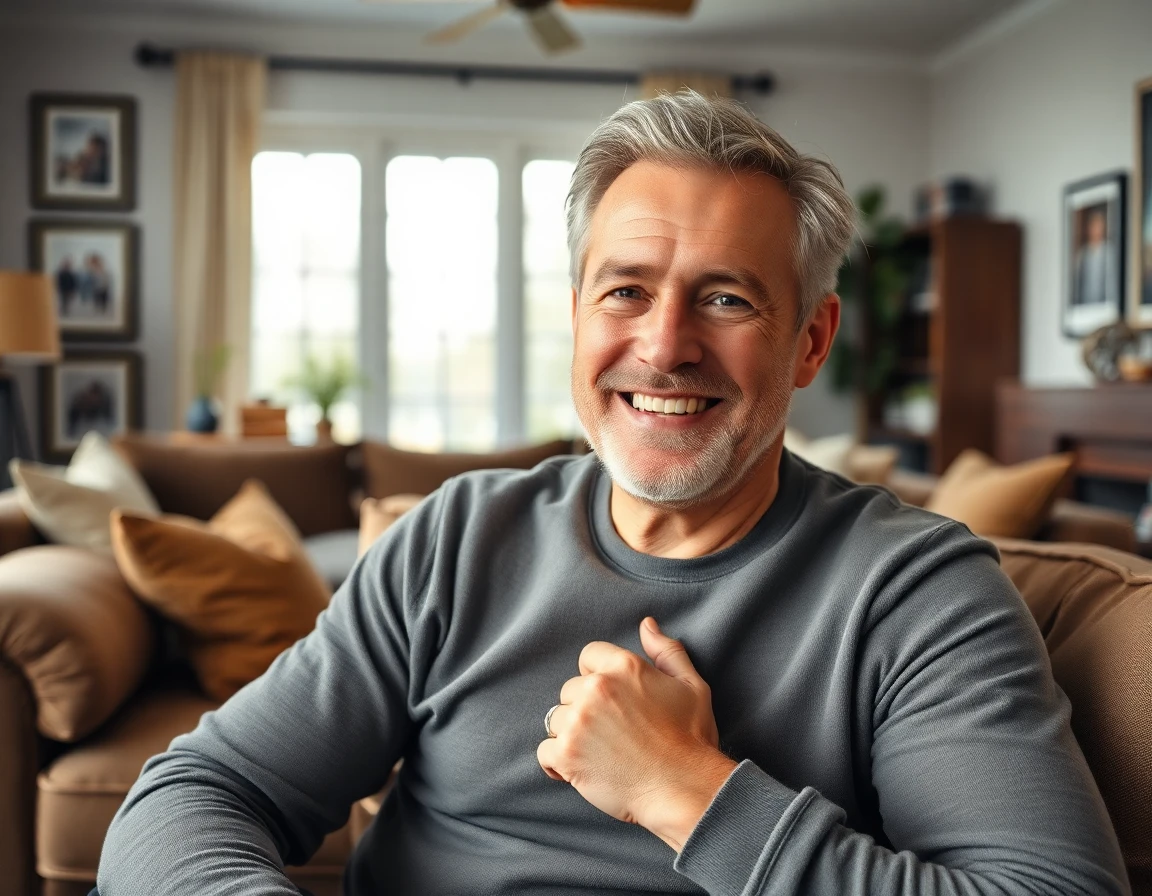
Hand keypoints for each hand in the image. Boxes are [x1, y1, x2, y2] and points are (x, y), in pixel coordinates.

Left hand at [537, 617, 737, 850]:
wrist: (683, 789)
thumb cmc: (691, 740)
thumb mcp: (691, 686)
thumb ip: (666, 651)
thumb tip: (647, 624)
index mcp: (624, 667)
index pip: (588, 656)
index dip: (599, 677)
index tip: (614, 702)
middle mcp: (596, 689)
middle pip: (570, 690)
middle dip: (585, 708)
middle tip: (611, 733)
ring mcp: (578, 721)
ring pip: (557, 719)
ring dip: (572, 735)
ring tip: (599, 752)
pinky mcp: (567, 754)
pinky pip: (545, 751)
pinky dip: (558, 762)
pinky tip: (581, 769)